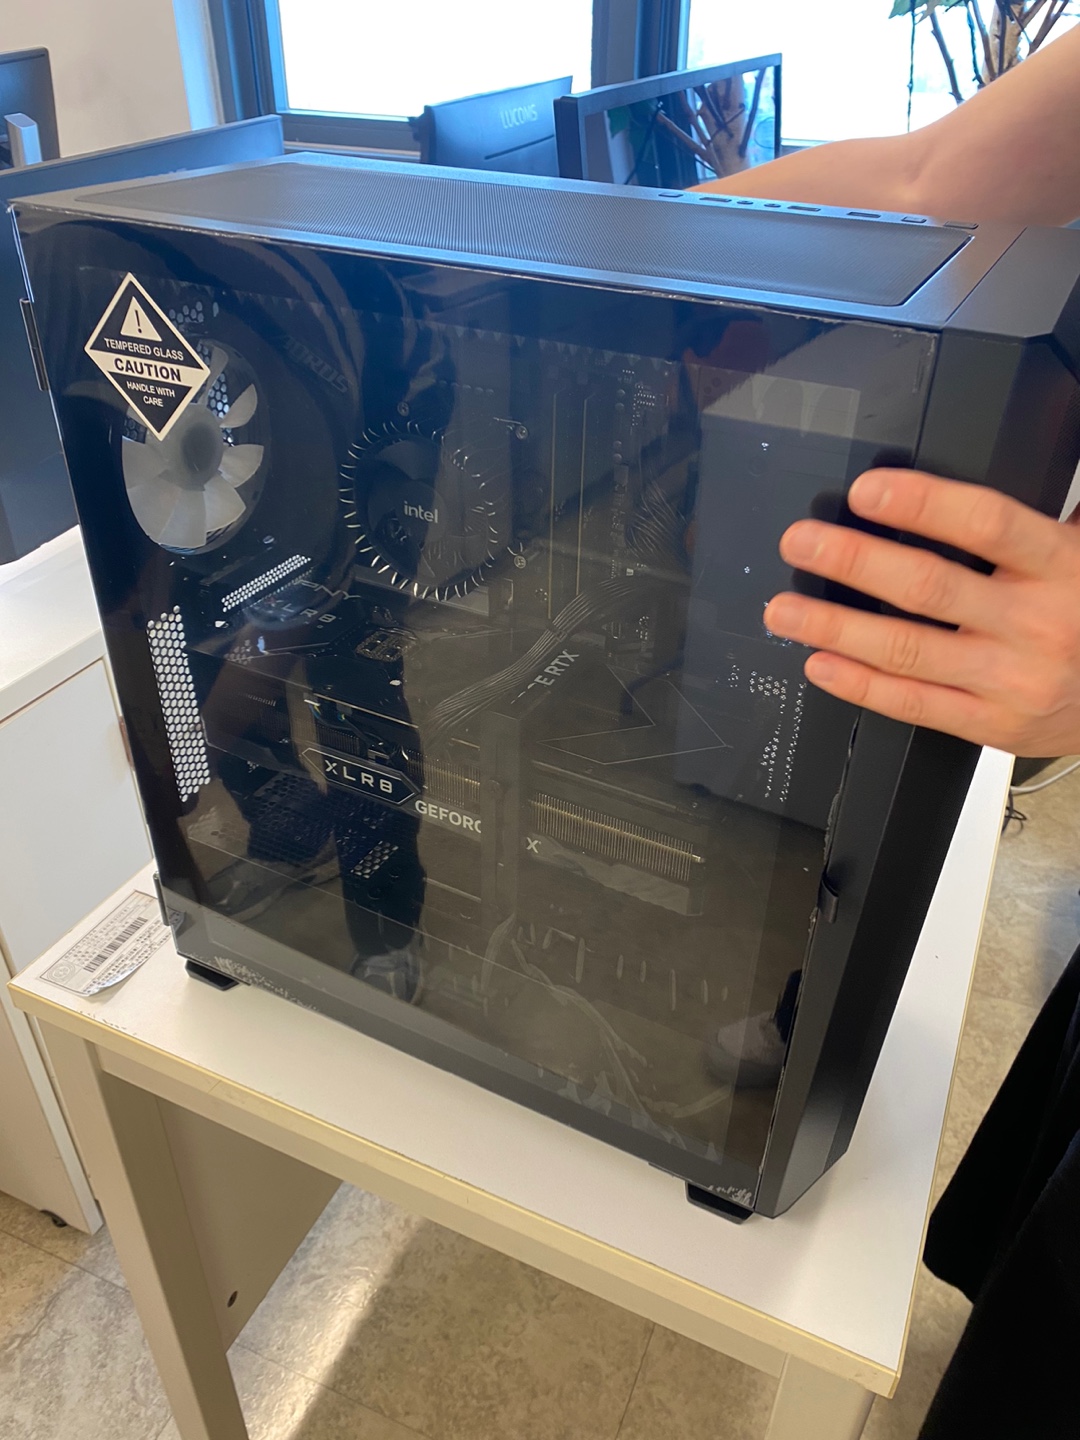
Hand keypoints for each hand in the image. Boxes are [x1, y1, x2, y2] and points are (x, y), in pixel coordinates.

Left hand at [762, 469, 1079, 756]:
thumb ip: (1038, 515)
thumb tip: (1012, 444)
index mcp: (1062, 565)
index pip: (986, 524)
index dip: (921, 504)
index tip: (867, 491)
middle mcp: (1035, 623)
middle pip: (929, 587)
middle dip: (853, 561)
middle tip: (802, 542)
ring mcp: (1011, 679)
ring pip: (907, 650)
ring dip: (834, 627)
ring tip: (784, 610)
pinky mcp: (991, 724)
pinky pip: (913, 704)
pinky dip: (859, 685)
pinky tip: (820, 663)